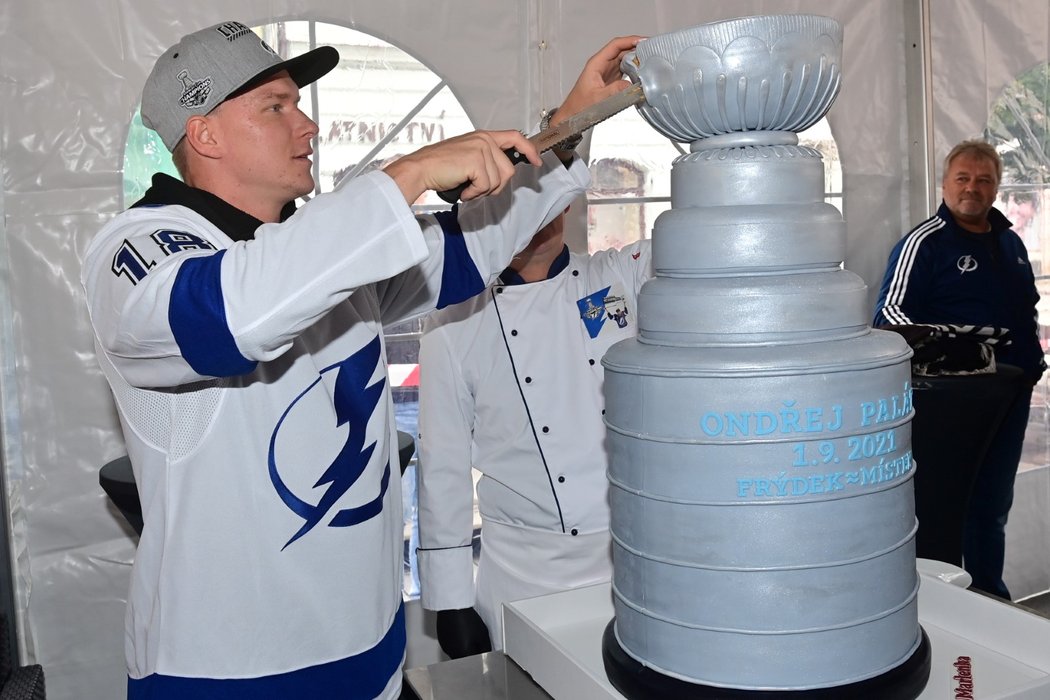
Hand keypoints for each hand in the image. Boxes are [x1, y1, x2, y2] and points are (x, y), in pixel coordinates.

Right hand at [382, 130, 540, 203]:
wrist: (421, 169)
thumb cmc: (440, 167)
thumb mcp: (468, 157)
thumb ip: (486, 160)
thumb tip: (503, 174)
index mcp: (483, 137)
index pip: (515, 138)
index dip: (529, 150)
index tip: (537, 161)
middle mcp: (484, 140)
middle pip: (508, 170)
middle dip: (495, 186)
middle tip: (476, 188)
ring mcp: (481, 149)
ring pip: (498, 181)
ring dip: (482, 191)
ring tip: (466, 186)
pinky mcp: (476, 161)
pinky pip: (486, 186)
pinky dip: (474, 193)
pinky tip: (462, 188)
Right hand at [436, 607, 491, 658]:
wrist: (453, 606)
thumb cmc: (467, 618)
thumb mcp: (483, 635)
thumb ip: (485, 649)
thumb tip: (487, 656)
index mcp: (463, 654)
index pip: (473, 664)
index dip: (479, 661)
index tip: (483, 657)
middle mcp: (452, 653)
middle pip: (464, 660)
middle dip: (471, 656)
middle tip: (477, 647)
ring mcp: (446, 647)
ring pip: (456, 654)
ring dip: (463, 650)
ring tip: (468, 637)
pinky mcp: (442, 640)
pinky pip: (450, 647)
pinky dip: (456, 644)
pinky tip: (461, 634)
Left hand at [550, 35, 645, 131]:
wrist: (571, 116)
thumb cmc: (578, 107)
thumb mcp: (597, 99)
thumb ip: (613, 92)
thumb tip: (630, 85)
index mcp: (596, 64)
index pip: (615, 45)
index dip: (630, 41)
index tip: (643, 42)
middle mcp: (602, 65)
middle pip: (622, 50)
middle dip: (637, 48)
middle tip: (652, 50)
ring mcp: (607, 72)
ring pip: (624, 59)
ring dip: (636, 59)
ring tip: (650, 60)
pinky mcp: (611, 80)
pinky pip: (624, 70)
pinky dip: (634, 69)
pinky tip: (642, 73)